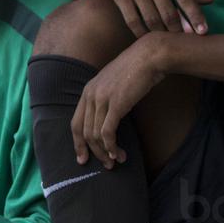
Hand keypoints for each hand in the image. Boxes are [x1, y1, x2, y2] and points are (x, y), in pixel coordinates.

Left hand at [71, 36, 166, 168]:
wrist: (148, 57)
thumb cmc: (135, 71)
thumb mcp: (113, 85)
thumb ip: (106, 100)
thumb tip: (107, 122)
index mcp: (87, 91)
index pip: (75, 123)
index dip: (77, 143)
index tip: (82, 158)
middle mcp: (90, 95)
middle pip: (84, 132)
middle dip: (93, 152)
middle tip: (105, 166)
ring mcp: (102, 99)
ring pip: (96, 135)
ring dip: (106, 152)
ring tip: (116, 161)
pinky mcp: (116, 104)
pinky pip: (108, 132)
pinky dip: (112, 146)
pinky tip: (118, 153)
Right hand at [97, 0, 213, 36]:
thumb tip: (210, 0)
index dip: (195, 15)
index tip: (203, 31)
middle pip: (168, 12)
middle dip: (179, 30)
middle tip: (185, 39)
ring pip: (151, 19)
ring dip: (162, 33)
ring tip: (169, 40)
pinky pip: (132, 20)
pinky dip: (141, 32)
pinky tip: (147, 38)